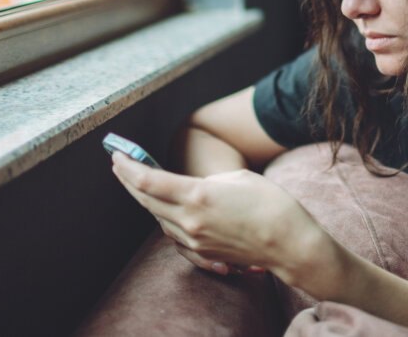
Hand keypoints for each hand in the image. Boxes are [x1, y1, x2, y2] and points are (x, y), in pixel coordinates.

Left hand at [111, 152, 338, 286]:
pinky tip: (164, 212)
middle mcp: (190, 221)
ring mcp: (196, 240)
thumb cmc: (271, 204)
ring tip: (139, 184)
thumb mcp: (237, 178)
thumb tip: (195, 189)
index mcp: (197, 196)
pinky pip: (174, 235)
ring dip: (146, 201)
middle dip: (129, 181)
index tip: (117, 155)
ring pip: (158, 219)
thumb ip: (208, 182)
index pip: (149, 181)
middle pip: (147, 201)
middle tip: (119, 165)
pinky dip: (165, 221)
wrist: (290, 243)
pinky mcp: (204, 252)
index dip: (128, 167)